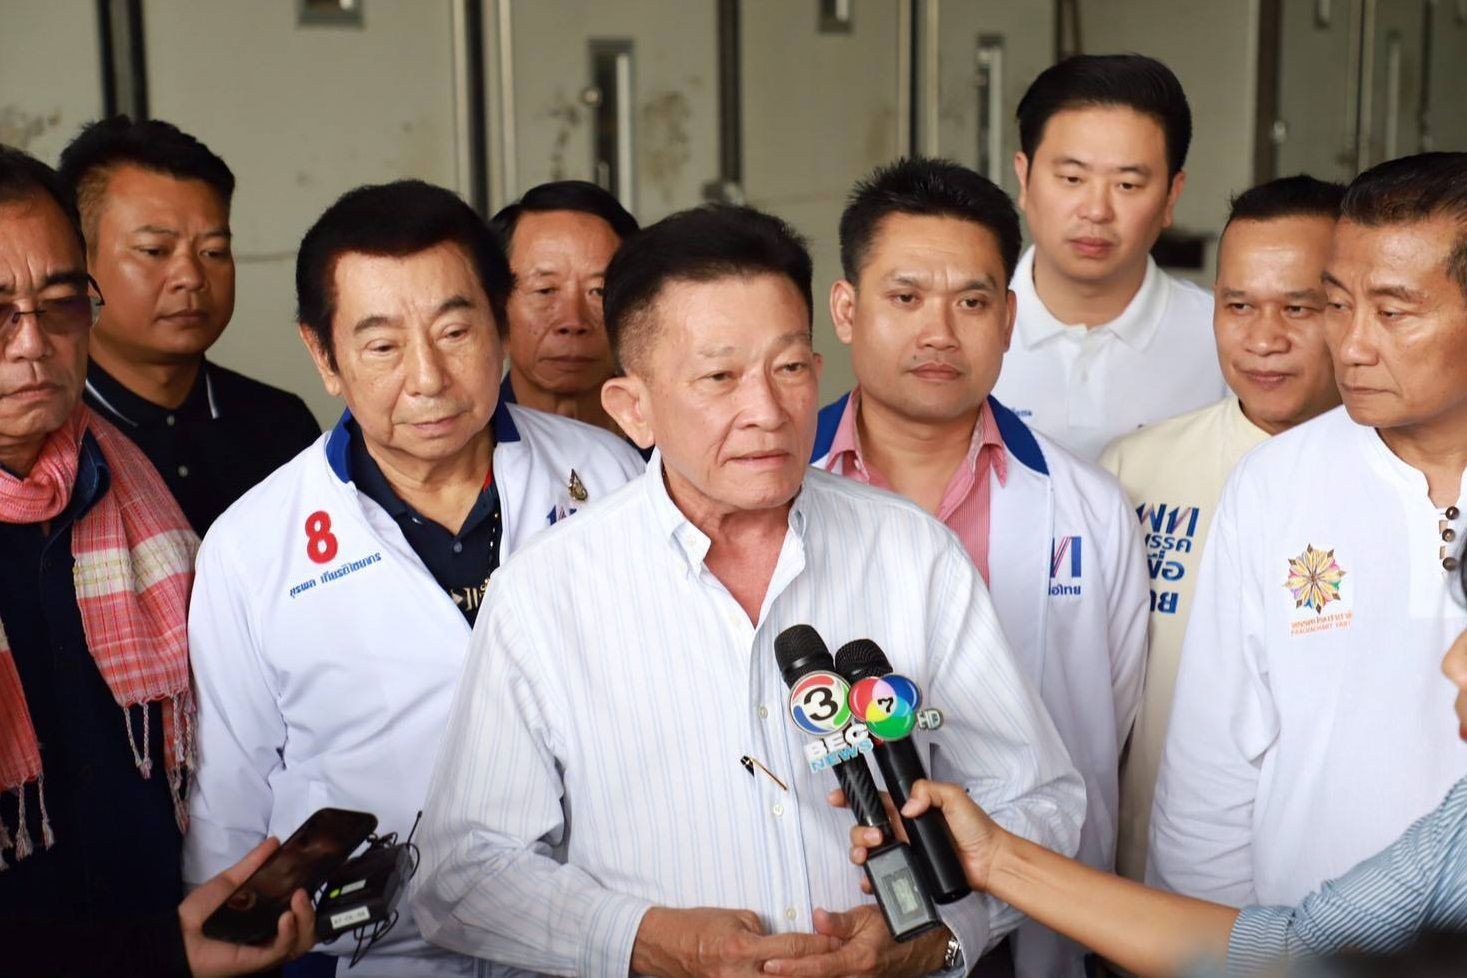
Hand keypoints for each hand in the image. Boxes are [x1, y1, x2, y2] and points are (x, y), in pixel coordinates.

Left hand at [178, 838, 316, 977]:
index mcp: (271, 917)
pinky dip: (289, 933)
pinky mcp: (260, 959)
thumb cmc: (204, 910)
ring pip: (303, 940)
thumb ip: (254, 863)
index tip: (313, 878)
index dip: (312, 898)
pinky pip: (283, 949)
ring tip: (299, 900)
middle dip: (312, 909)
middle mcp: (275, 934)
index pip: (302, 911)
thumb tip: (275, 840)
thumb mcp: (232, 881)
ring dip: (306, 919)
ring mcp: (269, 948)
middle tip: (304, 891)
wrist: (180, 933)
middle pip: (308, 927)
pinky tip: (286, 917)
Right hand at [630, 906, 840, 977]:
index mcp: (743, 948)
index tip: (836, 940)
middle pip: (791, 977)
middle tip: (839, 963)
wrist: (667, 945)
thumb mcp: (736, 918)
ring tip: (821, 973)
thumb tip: (785, 942)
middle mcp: (740, 974)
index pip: (791, 948)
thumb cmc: (700, 926)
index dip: (818, 944)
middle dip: (817, 970)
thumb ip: (764, 932)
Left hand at [761, 905, 947, 977]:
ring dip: (798, 977)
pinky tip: (796, 973)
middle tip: (759, 973)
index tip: (769, 965)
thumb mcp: (868, 917)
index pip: (816, 967)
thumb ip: (840, 921)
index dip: (791, 967)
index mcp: (856, 960)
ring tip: (772, 974)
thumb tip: (816, 917)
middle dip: (788, 977)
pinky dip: (813, 976)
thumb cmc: (896, 929)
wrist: (922, 948)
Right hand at [833, 779, 1002, 891]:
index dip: (853, 798)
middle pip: (865, 828)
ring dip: (860, 852)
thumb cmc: (977, 828)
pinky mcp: (910, 872)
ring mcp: (904, 852)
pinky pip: (883, 876)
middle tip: (876, 837)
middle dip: (859, 832)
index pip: (876, 800)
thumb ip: (928, 791)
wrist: (990, 861)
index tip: (836, 798)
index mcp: (909, 809)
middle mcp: (902, 830)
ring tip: (872, 854)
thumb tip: (906, 807)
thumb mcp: (954, 797)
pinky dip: (870, 879)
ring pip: (868, 852)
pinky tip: (870, 880)